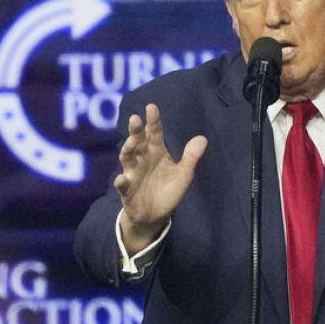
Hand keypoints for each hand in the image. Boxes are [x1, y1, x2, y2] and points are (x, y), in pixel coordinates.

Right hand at [114, 104, 206, 252]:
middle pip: (138, 142)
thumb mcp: (183, 174)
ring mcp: (132, 174)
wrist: (156, 216)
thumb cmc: (168, 191)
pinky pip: (122, 185)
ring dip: (128, 149)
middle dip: (136, 131)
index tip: (151, 107)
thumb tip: (202, 138)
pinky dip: (121, 182)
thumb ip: (190, 157)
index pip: (154, 134)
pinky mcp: (127, 191)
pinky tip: (122, 179)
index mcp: (156, 153)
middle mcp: (142, 160)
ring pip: (127, 159)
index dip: (153, 121)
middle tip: (136, 118)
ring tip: (132, 142)